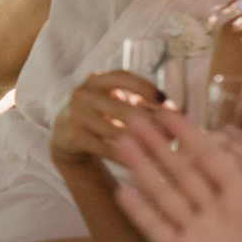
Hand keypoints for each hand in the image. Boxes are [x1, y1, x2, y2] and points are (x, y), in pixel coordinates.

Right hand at [50, 69, 165, 167]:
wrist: (64, 134)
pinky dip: (127, 158)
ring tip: (163, 152)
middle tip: (172, 134)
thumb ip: (139, 102)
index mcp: (96, 80)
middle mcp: (83, 94)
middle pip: (121, 108)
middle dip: (149, 122)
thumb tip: (177, 112)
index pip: (121, 77)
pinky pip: (106, 149)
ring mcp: (76, 116)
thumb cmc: (101, 114)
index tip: (164, 99)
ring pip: (116, 132)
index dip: (143, 86)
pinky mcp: (74, 138)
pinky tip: (144, 164)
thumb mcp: (112, 100)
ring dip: (141, 143)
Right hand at [109, 108, 241, 241]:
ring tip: (120, 144)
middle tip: (132, 122)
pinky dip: (138, 210)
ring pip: (164, 194)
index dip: (187, 134)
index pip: (209, 155)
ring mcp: (198, 233)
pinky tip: (121, 190)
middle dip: (156, 147)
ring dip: (142, 170)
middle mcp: (218, 210)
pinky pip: (156, 228)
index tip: (166, 112)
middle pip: (181, 171)